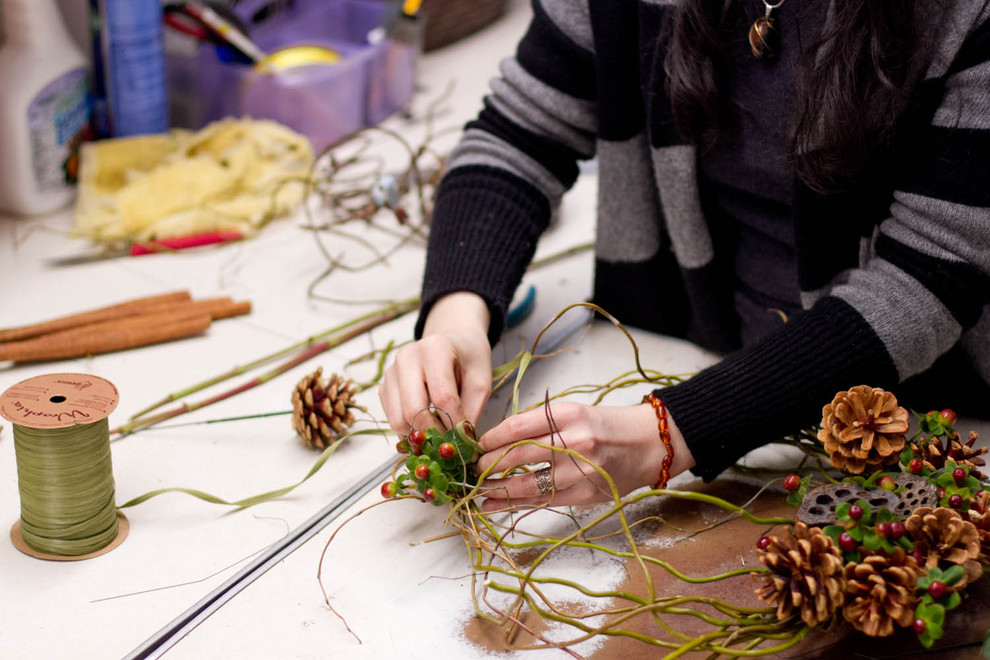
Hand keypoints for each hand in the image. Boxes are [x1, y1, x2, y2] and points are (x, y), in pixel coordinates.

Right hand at [379, 292, 492, 434]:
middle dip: (433, 434)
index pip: (443, 397)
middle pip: (413, 410)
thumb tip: (461, 442)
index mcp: (435, 348)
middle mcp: (407, 357)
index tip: (466, 438)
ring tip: (439, 439)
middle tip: (450, 445)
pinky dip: (408, 430)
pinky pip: (391, 418)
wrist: (451, 340)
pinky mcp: (384, 385)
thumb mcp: (481, 379)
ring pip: (398, 418)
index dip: (455, 423)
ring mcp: (391, 371)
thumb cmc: (468, 358)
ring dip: (419, 435)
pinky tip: (426, 428)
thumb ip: (473, 409)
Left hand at [475, 401, 693, 510]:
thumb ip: (540, 424)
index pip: (517, 426)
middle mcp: (573, 441)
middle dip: (488, 465)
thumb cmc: (606, 425)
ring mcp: (579, 470)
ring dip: (497, 489)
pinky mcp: (584, 493)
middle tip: (473, 469)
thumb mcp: (574, 412)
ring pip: (527, 483)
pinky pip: (543, 500)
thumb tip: (497, 440)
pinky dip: (516, 503)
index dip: (490, 438)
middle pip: (517, 455)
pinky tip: (497, 504)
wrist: (649, 444)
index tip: (476, 445)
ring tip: (478, 491)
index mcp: (567, 414)